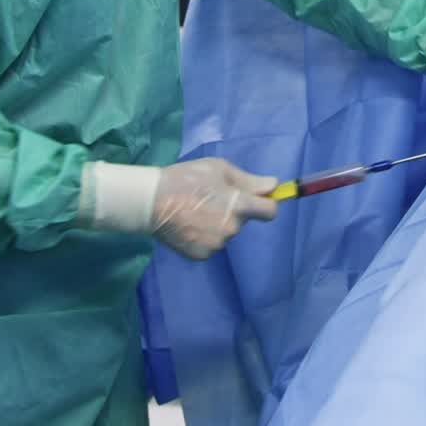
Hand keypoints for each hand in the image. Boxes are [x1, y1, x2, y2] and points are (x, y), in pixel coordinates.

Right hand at [152, 158, 278, 260]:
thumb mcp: (219, 169)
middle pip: (244, 220)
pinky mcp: (201, 256)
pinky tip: (191, 225)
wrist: (151, 202)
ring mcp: (216, 244)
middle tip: (213, 199)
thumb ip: (249, 180)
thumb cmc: (187, 179)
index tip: (260, 199)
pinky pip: (213, 244)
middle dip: (236, 210)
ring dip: (220, 223)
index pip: (270, 211)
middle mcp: (232, 228)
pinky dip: (206, 236)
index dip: (268, 204)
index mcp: (239, 205)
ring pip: (228, 232)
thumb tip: (274, 186)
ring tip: (198, 211)